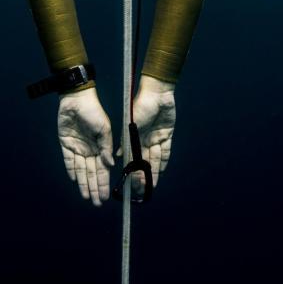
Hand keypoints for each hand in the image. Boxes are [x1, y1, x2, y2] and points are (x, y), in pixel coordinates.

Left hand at [58, 87, 113, 205]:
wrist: (78, 99)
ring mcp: (77, 148)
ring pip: (81, 170)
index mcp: (101, 148)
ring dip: (83, 183)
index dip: (104, 183)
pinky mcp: (65, 143)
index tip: (106, 197)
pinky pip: (68, 160)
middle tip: (96, 203)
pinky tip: (74, 180)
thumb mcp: (104, 129)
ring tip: (86, 197)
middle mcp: (89, 150)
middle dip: (94, 188)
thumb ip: (106, 148)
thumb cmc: (94, 112)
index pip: (103, 170)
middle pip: (92, 174)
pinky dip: (71, 170)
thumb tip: (110, 165)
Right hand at [118, 75, 175, 196]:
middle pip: (143, 161)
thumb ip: (125, 142)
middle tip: (142, 189)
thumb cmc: (140, 106)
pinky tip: (161, 171)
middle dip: (143, 175)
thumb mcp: (130, 125)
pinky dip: (163, 161)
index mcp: (132, 137)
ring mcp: (155, 137)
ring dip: (153, 171)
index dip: (132, 170)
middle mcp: (143, 139)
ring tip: (152, 185)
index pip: (132, 158)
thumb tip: (116, 157)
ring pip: (154, 159)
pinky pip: (165, 151)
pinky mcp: (166, 135)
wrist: (157, 93)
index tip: (131, 183)